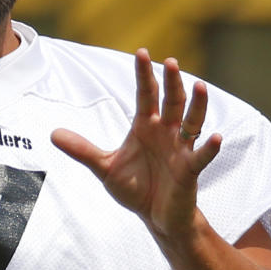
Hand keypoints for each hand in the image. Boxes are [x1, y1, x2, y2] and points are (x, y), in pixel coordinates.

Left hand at [50, 48, 221, 242]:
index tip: (141, 52)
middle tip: (170, 61)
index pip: (146, 95)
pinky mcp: (190, 170)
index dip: (144, 75)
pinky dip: (210, 147)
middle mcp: (167, 132)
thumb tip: (52, 134)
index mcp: (146, 127)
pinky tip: (217, 136)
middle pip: (171, 101)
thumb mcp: (104, 168)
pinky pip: (202, 156)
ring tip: (199, 85)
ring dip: (197, 105)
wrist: (155, 217)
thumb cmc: (135, 188)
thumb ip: (82, 150)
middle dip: (171, 82)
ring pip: (192, 122)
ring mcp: (181, 149)